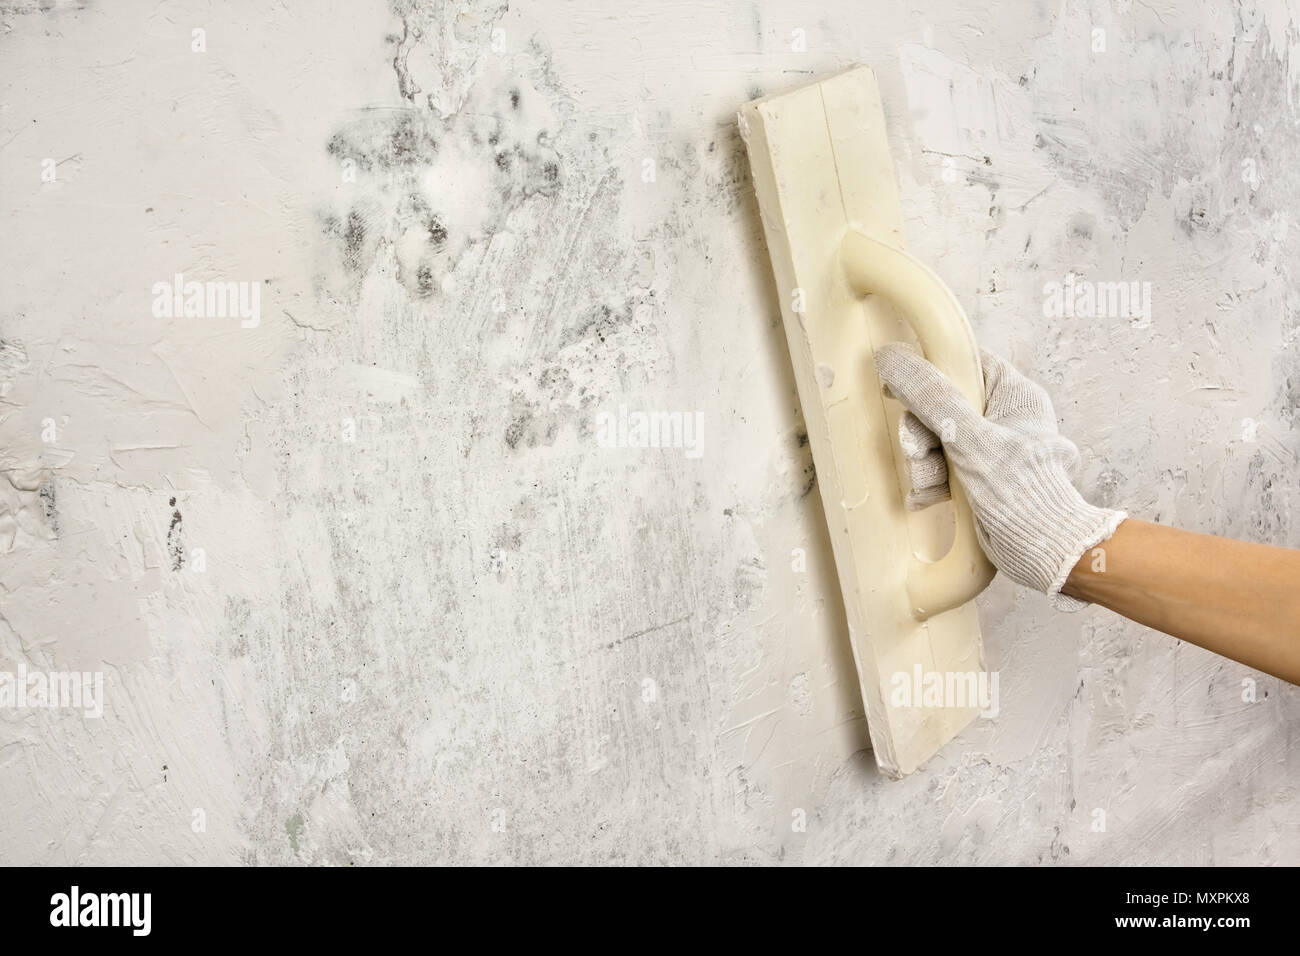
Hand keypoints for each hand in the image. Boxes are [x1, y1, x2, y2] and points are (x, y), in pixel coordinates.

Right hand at [874, 343, 1126, 608]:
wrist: (1042, 548)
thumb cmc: (1021, 490)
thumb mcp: (971, 438)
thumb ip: (933, 399)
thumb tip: (894, 358)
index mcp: (1013, 394)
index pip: (966, 362)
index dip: (930, 368)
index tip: (899, 381)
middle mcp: (1001, 416)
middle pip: (940, 403)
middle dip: (920, 432)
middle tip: (916, 450)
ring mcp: (988, 448)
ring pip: (934, 439)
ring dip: (922, 463)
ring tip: (929, 484)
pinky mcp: (976, 477)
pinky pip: (939, 467)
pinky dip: (930, 482)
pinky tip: (930, 498)